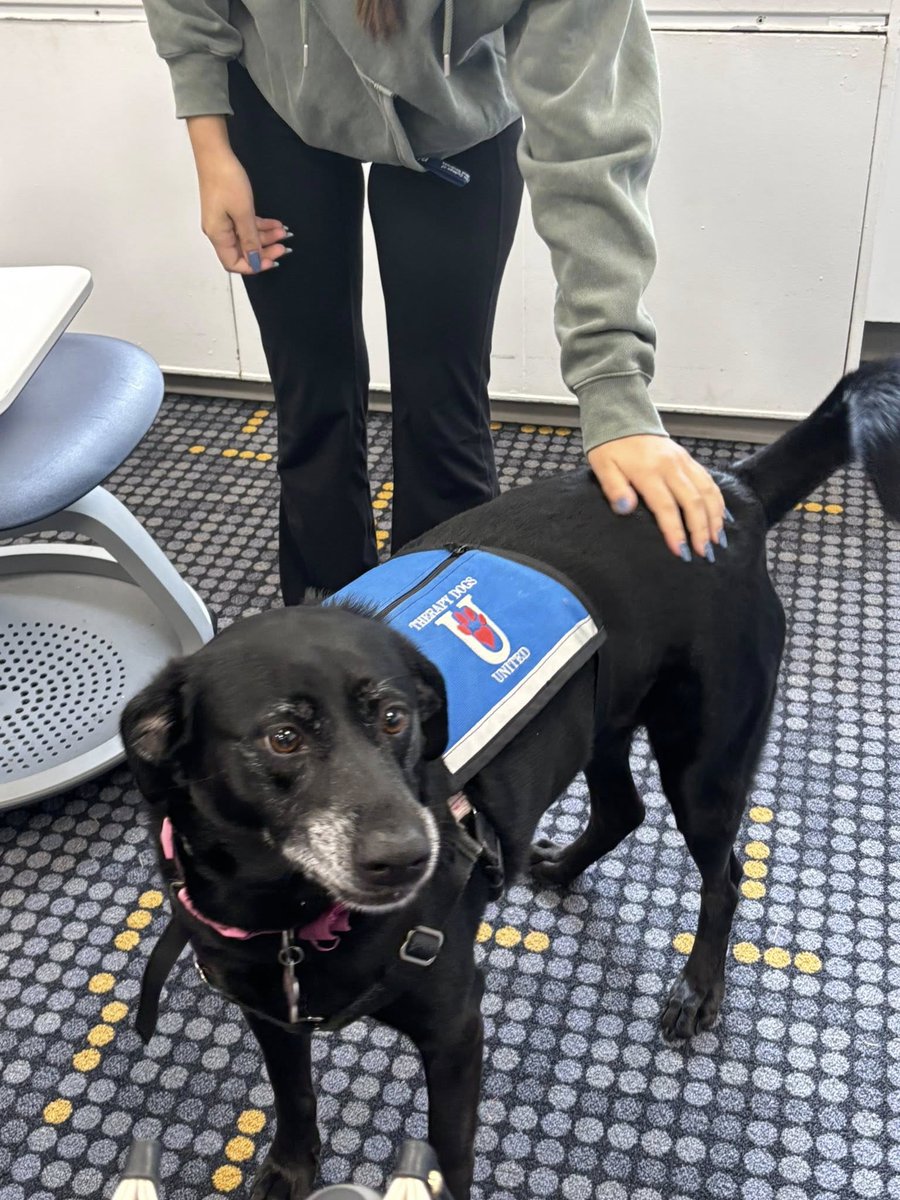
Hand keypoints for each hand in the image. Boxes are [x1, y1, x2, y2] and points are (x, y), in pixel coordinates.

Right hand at [196, 150, 288, 274]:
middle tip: (283, 248)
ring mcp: (224, 220)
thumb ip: (250, 239)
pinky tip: (276, 224)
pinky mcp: (229, 210)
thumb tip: (254, 261)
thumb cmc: (226, 181)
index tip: (272, 261)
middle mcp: (219, 231)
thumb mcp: (243, 213)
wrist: (215, 153)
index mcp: (217, 235)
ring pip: (247, 237)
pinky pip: (247, 224)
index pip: (233, 263)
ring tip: (284, 232)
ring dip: (266, 237)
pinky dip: (261, 226)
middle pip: (243, 251)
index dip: (253, 266)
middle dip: (264, 251)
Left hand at [588, 435, 726, 561]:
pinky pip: (709, 482)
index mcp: (648, 471)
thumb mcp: (602, 467)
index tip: (680, 551)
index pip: (666, 506)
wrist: (623, 418)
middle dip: (701, 529)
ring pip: (707, 491)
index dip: (675, 531)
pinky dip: (718, 501)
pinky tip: (722, 518)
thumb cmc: (610, 447)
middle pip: (693, 501)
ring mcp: (683, 462)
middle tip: (704, 552)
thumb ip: (614, 488)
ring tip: (717, 540)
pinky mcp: (689, 460)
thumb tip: (626, 507)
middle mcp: (671, 466)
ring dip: (715, 518)